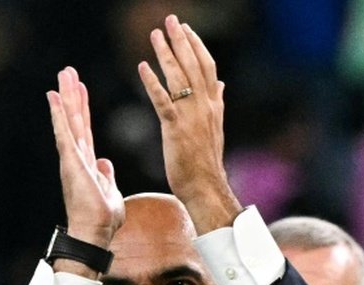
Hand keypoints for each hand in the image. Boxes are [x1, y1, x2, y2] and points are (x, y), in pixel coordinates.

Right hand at [47, 67, 123, 267]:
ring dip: (66, 97)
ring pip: (69, 121)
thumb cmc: (102, 220)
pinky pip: (64, 133)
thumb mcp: (110, 192)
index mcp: (86, 164)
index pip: (85, 130)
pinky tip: (55, 95)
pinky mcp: (71, 162)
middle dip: (72, 95)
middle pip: (75, 120)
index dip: (83, 109)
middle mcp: (76, 158)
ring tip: (63, 74)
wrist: (95, 233)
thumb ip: (106, 176)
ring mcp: (72, 159)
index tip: (81, 89)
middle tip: (68, 71)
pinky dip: (59, 113)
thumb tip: (104, 162)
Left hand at [138, 15, 241, 234]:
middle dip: (181, 40)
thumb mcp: (215, 127)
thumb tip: (220, 85)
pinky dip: (152, 82)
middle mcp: (204, 105)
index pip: (206, 67)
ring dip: (166, 53)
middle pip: (193, 65)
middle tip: (170, 20)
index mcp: (213, 104)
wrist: (205, 185)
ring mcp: (190, 116)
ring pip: (178, 77)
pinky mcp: (175, 128)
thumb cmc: (205, 160)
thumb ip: (216, 102)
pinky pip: (162, 100)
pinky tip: (143, 66)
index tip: (186, 29)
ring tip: (155, 35)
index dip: (197, 46)